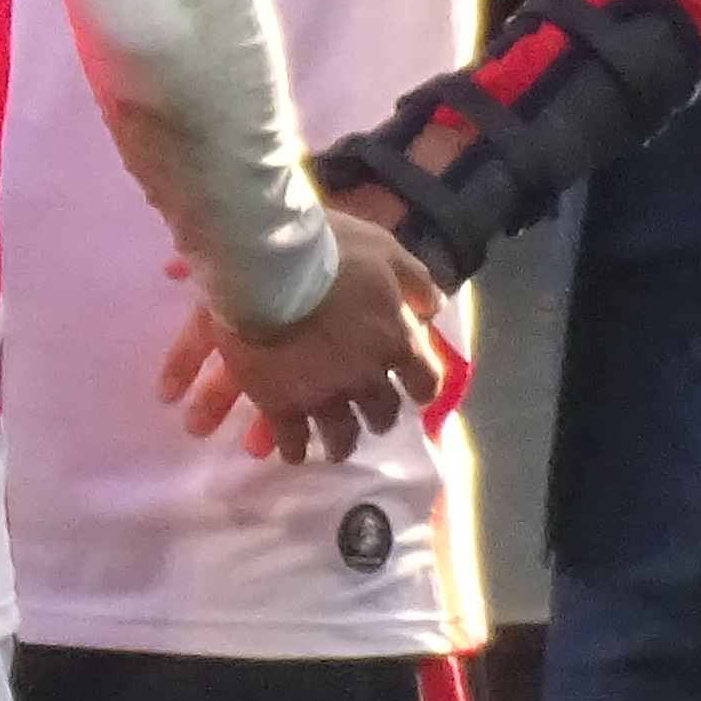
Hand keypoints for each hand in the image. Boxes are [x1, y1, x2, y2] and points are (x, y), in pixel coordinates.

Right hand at [157, 208, 450, 463]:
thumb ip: (414, 280)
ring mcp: (323, 394)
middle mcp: (365, 376)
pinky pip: (293, 439)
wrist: (265, 268)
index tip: (414, 391)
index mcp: (394, 340)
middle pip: (382, 411)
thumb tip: (435, 307)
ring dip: (342, 442)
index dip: (420, 387)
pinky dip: (295, 447)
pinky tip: (293, 451)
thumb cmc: (327, 250)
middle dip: (378, 416)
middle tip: (370, 416)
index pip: (424, 380)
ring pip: (341, 435)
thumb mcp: (383, 250)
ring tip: (335, 447)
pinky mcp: (282, 404)